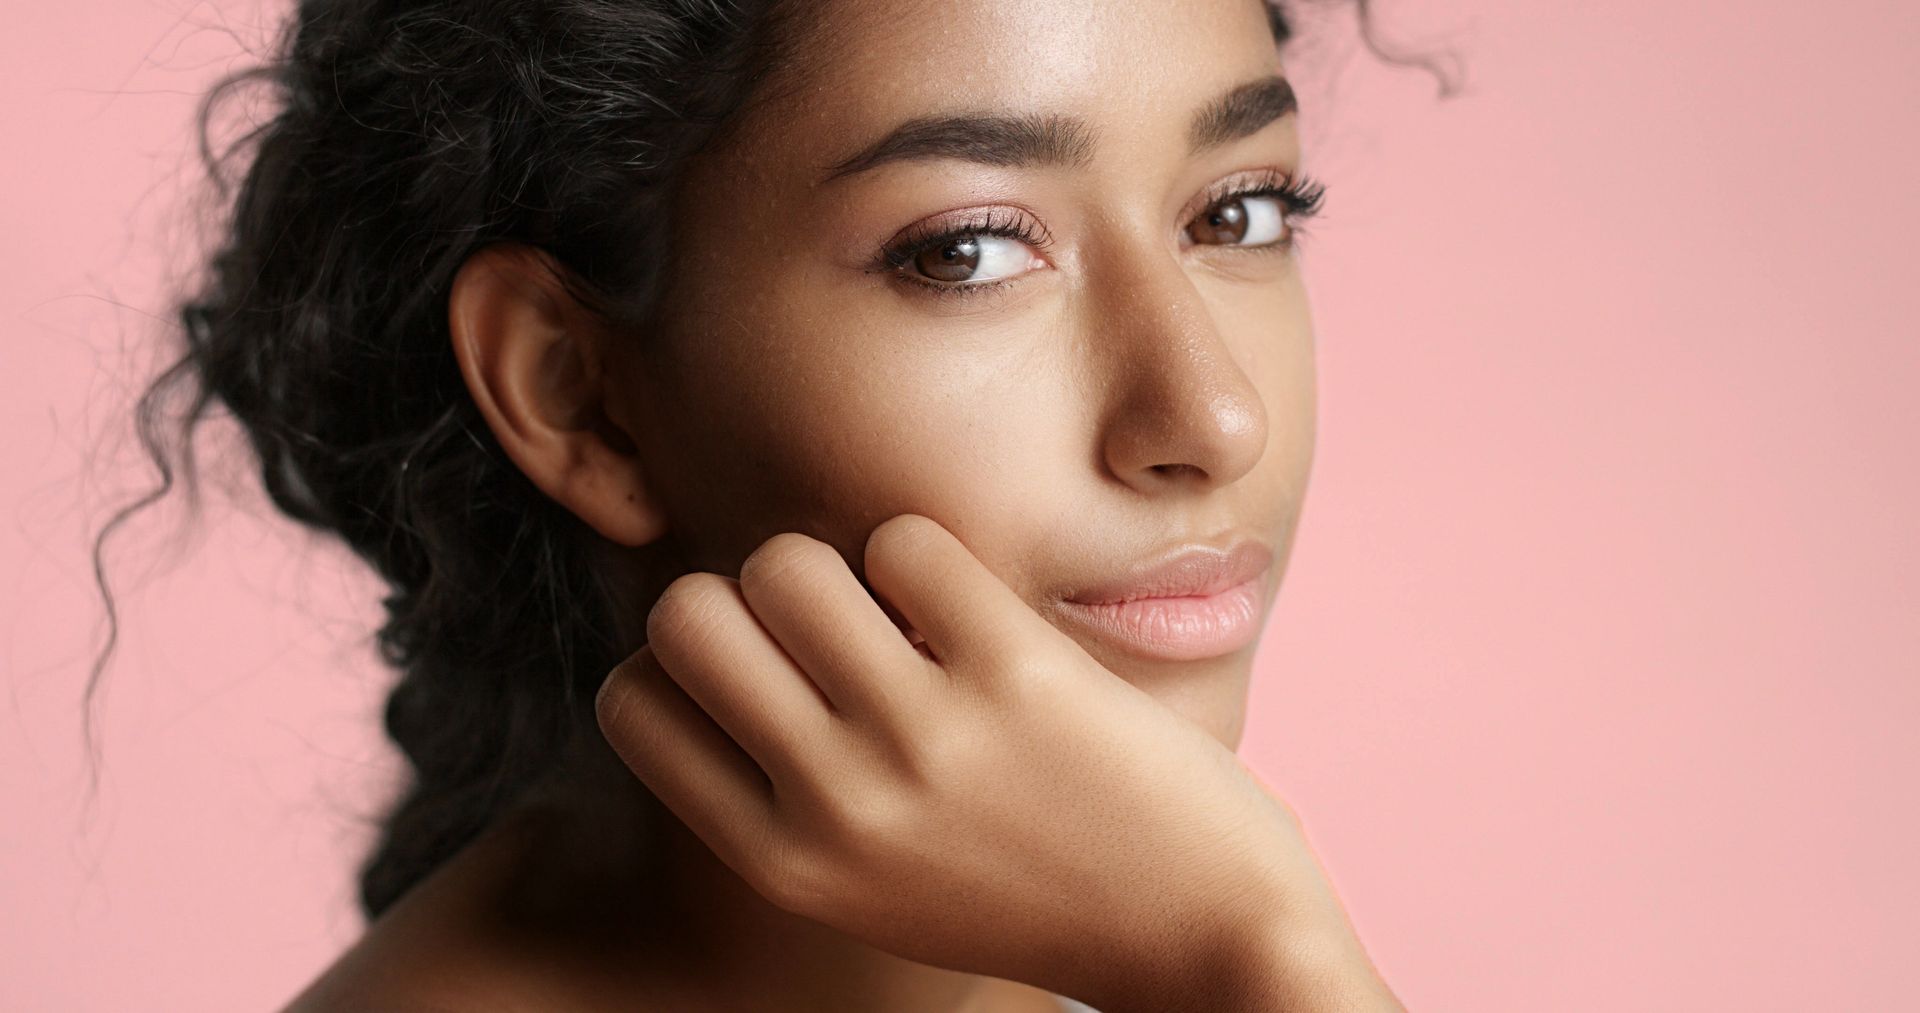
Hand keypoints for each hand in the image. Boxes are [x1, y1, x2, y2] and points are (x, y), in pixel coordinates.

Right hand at [594, 513, 1371, 1006]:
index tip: (759, 663)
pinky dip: (930, 555)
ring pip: (786, 561)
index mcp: (788, 864)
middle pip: (683, 613)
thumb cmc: (1036, 899)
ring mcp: (923, 735)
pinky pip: (906, 540)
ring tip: (904, 611)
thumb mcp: (881, 885)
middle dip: (742, 594)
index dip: (682, 662)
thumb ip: (794, 796)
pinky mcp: (1014, 671)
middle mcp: (836, 804)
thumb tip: (723, 639)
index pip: (631, 706)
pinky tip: (973, 608)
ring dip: (839, 563)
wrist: (1208, 939)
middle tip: (824, 624)